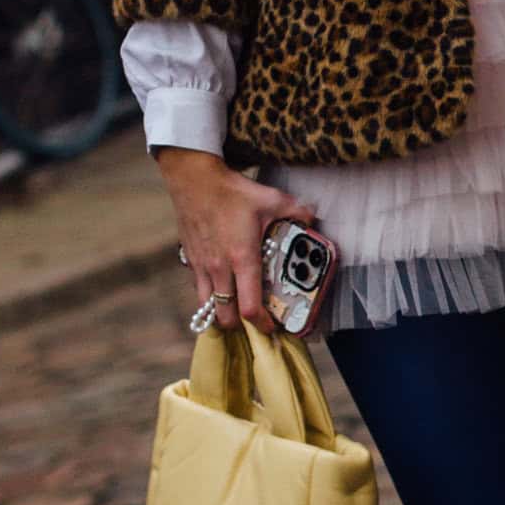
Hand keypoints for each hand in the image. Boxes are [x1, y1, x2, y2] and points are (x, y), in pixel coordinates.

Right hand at [156, 149, 316, 329]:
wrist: (194, 178)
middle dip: (240, 325)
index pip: (249, 307)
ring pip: (206, 307)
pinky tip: (219, 285)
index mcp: (242, 258)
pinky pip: (198, 287)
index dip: (262, 323)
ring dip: (220, 313)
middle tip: (253, 320)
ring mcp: (201, 266)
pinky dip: (208, 294)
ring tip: (234, 309)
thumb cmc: (232, 191)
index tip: (272, 326)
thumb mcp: (270, 199)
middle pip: (225, 316)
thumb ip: (296, 211)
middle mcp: (219, 268)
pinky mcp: (190, 259)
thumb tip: (314, 217)